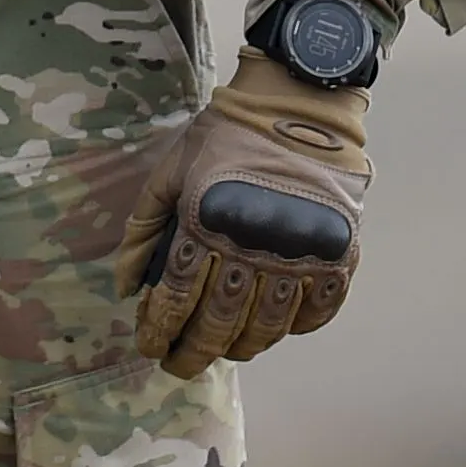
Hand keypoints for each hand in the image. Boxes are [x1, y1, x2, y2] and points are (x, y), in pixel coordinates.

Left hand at [115, 50, 368, 375]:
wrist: (299, 100)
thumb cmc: (227, 133)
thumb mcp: (172, 169)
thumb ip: (144, 227)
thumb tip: (126, 286)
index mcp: (206, 221)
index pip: (177, 297)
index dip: (159, 330)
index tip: (150, 346)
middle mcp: (254, 244)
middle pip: (219, 323)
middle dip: (193, 353)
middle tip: (180, 366)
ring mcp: (300, 252)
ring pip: (268, 326)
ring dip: (242, 346)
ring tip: (225, 350)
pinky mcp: (338, 250)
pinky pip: (319, 309)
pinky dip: (298, 327)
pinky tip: (278, 328)